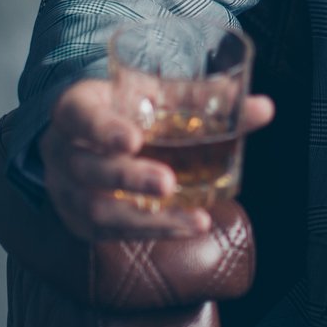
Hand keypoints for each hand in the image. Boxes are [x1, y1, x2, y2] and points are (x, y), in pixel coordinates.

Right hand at [38, 78, 274, 240]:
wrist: (89, 135)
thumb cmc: (128, 109)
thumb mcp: (156, 93)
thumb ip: (207, 99)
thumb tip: (265, 108)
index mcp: (74, 110)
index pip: (81, 117)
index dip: (104, 129)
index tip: (134, 139)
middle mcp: (62, 152)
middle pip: (89, 169)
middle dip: (129, 178)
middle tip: (168, 183)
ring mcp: (66, 191)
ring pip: (97, 211)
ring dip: (147, 219)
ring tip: (192, 219)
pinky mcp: (80, 221)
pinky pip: (112, 233)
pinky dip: (152, 231)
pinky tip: (186, 227)